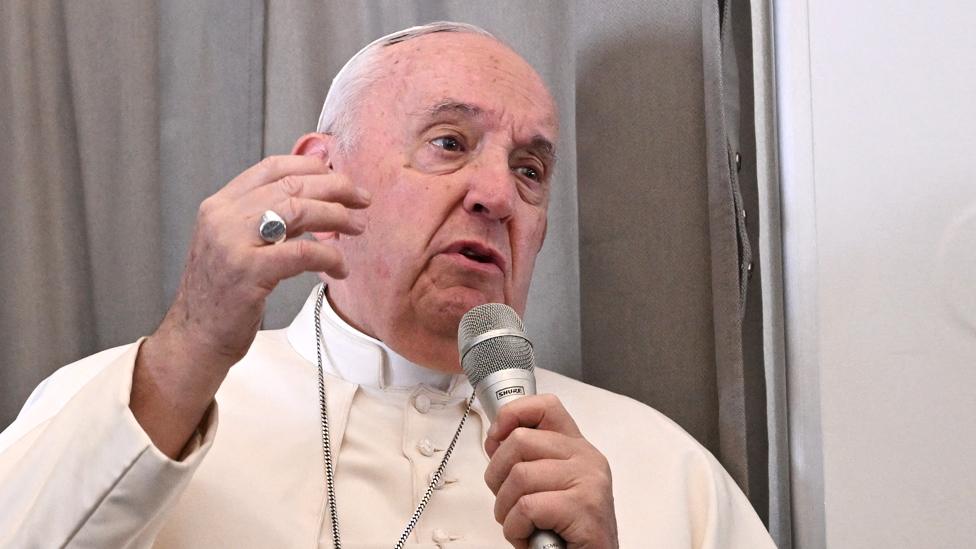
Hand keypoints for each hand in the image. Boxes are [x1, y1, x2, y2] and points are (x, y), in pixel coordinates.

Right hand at [132, 153, 369, 456]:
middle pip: (292, 185)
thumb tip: (313, 196)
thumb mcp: (235, 245)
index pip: (272, 167)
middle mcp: (223, 216)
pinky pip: (303, 252)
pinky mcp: (249, 272)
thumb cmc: (223, 295)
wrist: (195, 338)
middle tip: (363, 199)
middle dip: (336, 188)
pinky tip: (340, 267)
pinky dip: (330, 256)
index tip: (340, 175)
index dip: (312, 166)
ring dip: (338, 216)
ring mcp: (233, 242)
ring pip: (299, 210)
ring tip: (359, 227)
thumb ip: (264, 218)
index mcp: (220, 205)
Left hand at [484, 394, 618, 548]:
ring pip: (519, 476)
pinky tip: (529, 537)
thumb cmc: (567, 532)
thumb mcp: (548, 487)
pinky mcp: (583, 507)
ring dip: (506, 509)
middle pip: (520, 440)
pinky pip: (526, 507)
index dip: (512, 414)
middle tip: (507, 502)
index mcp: (578, 449)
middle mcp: (586, 458)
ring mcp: (588, 481)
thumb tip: (495, 440)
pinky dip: (515, 528)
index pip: (545, 407)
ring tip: (520, 525)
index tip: (496, 438)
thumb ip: (527, 461)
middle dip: (498, 476)